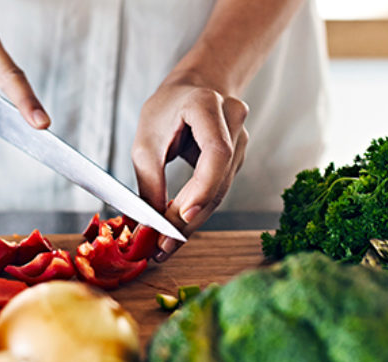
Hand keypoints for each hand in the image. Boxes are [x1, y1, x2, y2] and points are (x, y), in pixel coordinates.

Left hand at [132, 72, 249, 261]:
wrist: (192, 90)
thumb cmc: (167, 109)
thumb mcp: (146, 141)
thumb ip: (150, 180)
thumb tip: (151, 223)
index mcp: (207, 105)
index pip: (217, 151)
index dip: (203, 187)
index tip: (181, 215)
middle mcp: (232, 120)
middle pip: (219, 178)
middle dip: (190, 216)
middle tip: (164, 246)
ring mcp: (241, 140)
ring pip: (220, 190)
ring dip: (192, 220)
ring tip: (165, 245)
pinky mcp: (237, 158)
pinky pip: (218, 189)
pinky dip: (197, 209)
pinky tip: (177, 228)